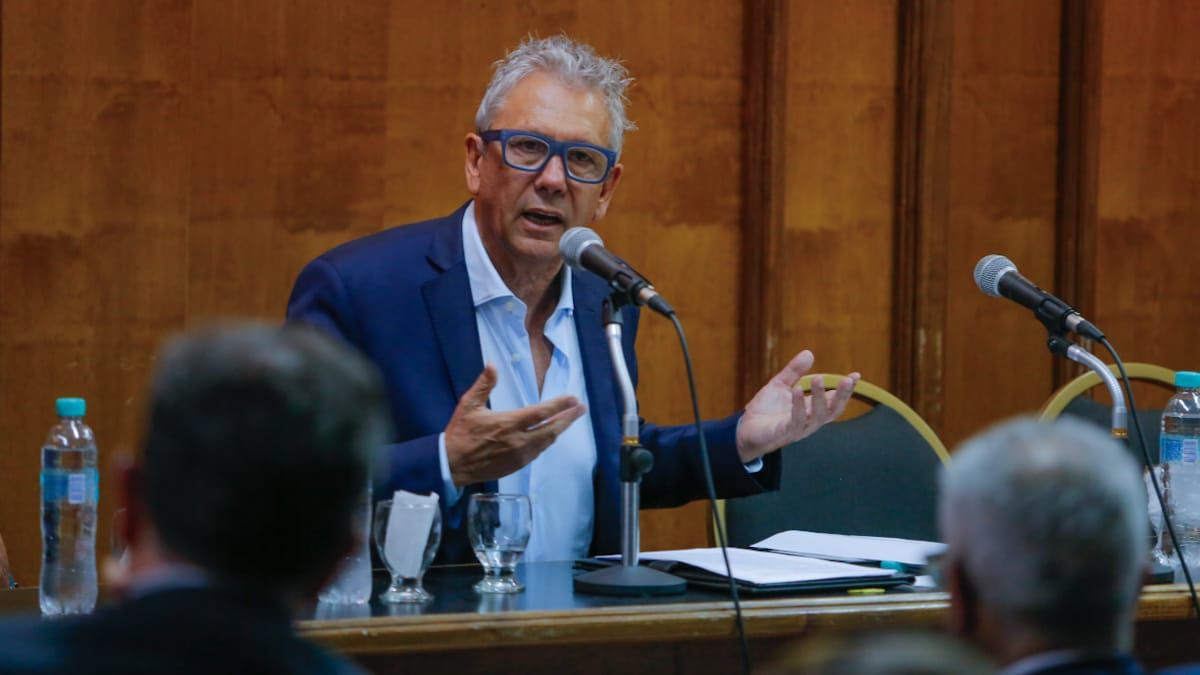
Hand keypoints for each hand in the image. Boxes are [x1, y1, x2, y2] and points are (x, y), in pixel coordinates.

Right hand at [445, 364, 586, 485]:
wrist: (452, 465)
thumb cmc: (460, 433)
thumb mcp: (468, 405)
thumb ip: (484, 384)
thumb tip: (493, 364)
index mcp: (509, 423)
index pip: (540, 413)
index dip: (559, 405)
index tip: (573, 398)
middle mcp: (519, 440)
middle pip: (551, 429)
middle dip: (568, 418)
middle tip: (581, 408)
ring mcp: (520, 455)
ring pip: (547, 441)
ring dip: (560, 429)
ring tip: (570, 419)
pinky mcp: (517, 465)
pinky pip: (538, 452)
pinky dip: (548, 441)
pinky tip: (552, 435)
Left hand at [736, 350, 858, 461]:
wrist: (744, 430)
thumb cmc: (765, 410)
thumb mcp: (780, 385)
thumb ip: (794, 371)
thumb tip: (809, 352)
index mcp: (811, 409)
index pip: (834, 400)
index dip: (846, 389)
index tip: (856, 375)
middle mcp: (810, 421)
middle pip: (833, 410)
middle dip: (842, 395)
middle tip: (848, 380)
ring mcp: (799, 428)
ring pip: (818, 416)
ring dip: (820, 397)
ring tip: (819, 378)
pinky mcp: (785, 433)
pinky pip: (796, 420)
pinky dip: (798, 405)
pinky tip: (797, 390)